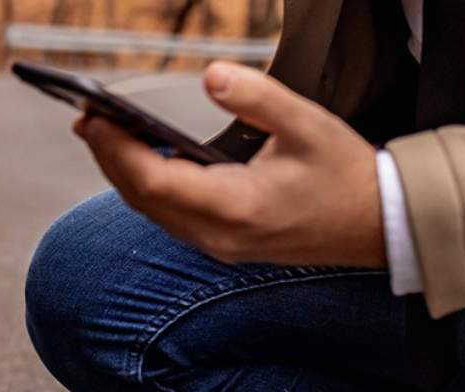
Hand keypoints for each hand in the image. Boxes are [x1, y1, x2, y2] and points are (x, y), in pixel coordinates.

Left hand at [75, 62, 384, 268]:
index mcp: (237, 207)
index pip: (155, 181)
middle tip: (86, 116)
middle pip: (143, 198)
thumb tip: (211, 74)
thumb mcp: (308, 124)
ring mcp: (219, 245)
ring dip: (125, 172)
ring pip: (152, 211)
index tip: (93, 117)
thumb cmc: (346, 175)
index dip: (117, 149)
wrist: (379, 227)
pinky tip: (142, 156)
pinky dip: (148, 186)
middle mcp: (219, 235)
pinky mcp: (223, 244)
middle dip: (110, 157)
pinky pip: (169, 217)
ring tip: (103, 131)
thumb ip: (257, 97)